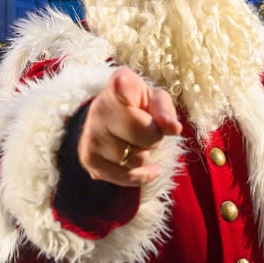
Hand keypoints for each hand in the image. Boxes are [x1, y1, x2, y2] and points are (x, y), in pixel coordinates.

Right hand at [78, 67, 181, 185]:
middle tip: (147, 129)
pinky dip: (141, 175)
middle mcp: (99, 109)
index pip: (121, 87)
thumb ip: (165, 110)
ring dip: (144, 155)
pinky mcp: (90, 160)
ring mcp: (91, 136)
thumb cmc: (138, 106)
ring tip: (136, 142)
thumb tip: (174, 129)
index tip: (121, 85)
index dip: (124, 89)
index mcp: (118, 86)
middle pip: (144, 134)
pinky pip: (126, 177)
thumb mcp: (155, 99)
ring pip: (135, 159)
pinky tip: (146, 166)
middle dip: (154, 136)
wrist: (107, 120)